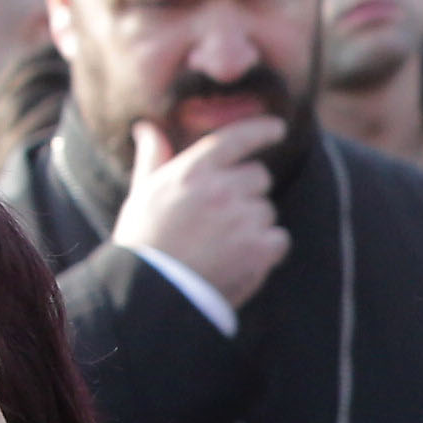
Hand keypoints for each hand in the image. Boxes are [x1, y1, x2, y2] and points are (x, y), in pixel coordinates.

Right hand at [118, 116, 289, 309]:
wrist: (152, 294)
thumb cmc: (144, 243)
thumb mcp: (142, 194)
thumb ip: (154, 158)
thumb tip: (147, 128)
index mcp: (192, 171)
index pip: (235, 138)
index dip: (261, 130)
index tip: (278, 128)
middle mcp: (220, 188)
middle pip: (258, 177)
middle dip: (247, 194)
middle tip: (221, 220)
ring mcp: (242, 217)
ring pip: (267, 211)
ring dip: (254, 226)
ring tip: (221, 247)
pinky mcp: (259, 248)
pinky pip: (279, 239)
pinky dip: (267, 251)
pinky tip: (239, 261)